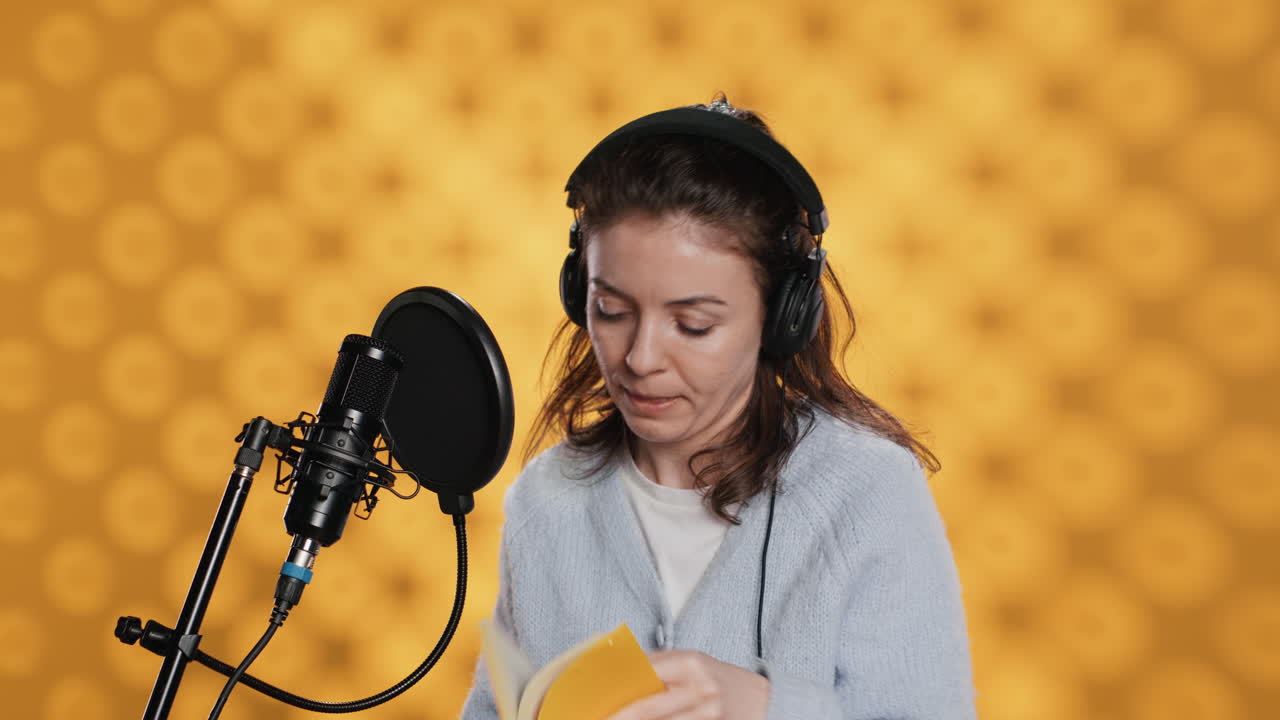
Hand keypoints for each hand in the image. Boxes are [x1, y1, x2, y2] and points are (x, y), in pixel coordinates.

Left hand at [604, 650, 769, 719]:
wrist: (763, 700)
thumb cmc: (720, 680)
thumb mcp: (693, 664)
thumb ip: (659, 666)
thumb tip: (619, 667)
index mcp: (690, 662)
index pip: (643, 674)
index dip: (616, 689)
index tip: (594, 700)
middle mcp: (699, 686)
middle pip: (647, 708)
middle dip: (619, 718)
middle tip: (599, 719)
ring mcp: (708, 711)